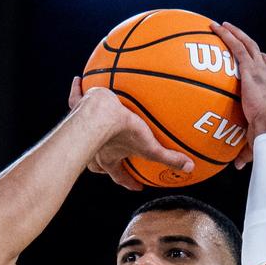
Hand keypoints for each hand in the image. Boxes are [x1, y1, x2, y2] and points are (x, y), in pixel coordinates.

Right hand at [67, 78, 193, 190]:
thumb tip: (189, 168)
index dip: (128, 182)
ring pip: (83, 134)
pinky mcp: (79, 107)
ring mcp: (84, 127)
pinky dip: (76, 89)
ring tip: (94, 123)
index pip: (119, 175)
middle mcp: (94, 146)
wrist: (98, 114)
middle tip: (113, 157)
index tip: (136, 185)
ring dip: (88, 132)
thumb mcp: (150, 147)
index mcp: (110, 157)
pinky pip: (75, 99)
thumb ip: (168, 157)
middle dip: (103, 162)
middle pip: (97, 161)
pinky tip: (78, 79)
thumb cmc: (121, 132)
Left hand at [210, 21, 265, 167]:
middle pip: (258, 52)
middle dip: (246, 42)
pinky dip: (228, 35)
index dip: (259, 65)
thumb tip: (236, 166)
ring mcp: (260, 70)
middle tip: (235, 35)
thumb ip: (243, 150)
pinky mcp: (251, 70)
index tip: (251, 62)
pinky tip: (216, 27)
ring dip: (235, 33)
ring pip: (247, 44)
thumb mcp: (254, 142)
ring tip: (221, 25)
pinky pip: (237, 46)